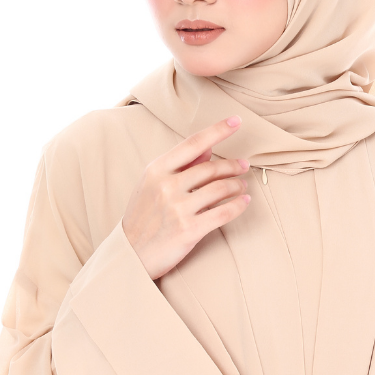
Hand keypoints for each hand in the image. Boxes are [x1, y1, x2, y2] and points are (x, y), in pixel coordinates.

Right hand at [122, 116, 250, 280]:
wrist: (131, 253)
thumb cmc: (143, 216)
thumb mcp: (152, 184)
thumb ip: (180, 165)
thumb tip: (209, 147)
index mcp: (156, 170)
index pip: (193, 143)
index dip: (218, 130)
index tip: (237, 120)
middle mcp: (167, 186)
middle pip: (211, 168)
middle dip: (233, 165)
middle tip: (244, 165)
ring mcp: (178, 209)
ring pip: (220, 189)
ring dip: (237, 185)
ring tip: (242, 185)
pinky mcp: (189, 230)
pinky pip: (223, 213)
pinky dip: (238, 205)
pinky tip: (244, 202)